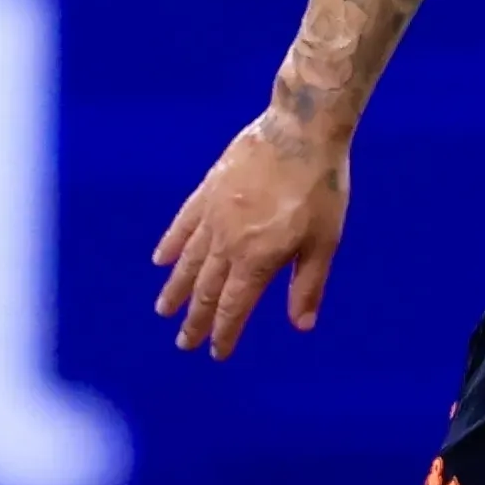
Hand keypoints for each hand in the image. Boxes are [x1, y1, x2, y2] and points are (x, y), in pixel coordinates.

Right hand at [151, 108, 350, 357]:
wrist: (300, 131)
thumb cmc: (320, 188)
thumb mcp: (324, 241)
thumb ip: (307, 285)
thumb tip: (301, 326)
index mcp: (257, 259)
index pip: (234, 306)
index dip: (224, 333)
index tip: (215, 353)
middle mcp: (228, 242)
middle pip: (206, 289)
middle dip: (195, 319)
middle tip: (183, 342)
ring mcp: (213, 215)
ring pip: (189, 260)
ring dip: (176, 288)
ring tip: (164, 309)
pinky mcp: (208, 190)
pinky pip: (183, 224)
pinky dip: (171, 244)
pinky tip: (160, 259)